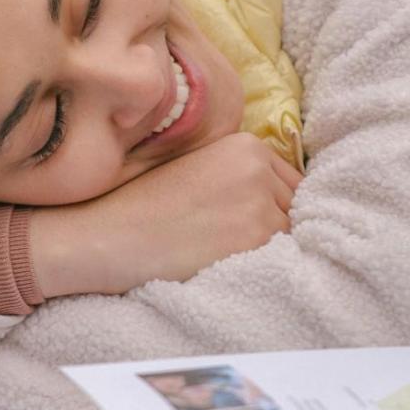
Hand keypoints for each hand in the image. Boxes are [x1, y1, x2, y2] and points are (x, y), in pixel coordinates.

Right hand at [28, 132, 301, 296]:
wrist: (114, 235)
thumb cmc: (147, 206)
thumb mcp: (199, 170)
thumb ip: (242, 175)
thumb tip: (284, 202)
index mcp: (245, 145)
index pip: (290, 182)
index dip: (273, 207)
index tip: (247, 223)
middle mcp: (258, 167)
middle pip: (296, 207)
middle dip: (276, 226)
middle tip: (234, 242)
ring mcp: (261, 202)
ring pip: (290, 234)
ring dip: (270, 248)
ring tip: (228, 253)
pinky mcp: (257, 237)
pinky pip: (282, 257)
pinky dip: (264, 265)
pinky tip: (230, 264)